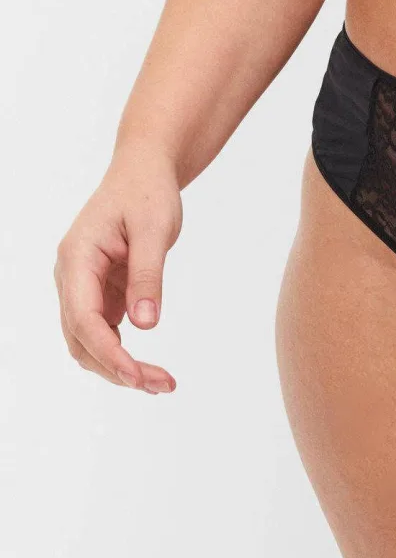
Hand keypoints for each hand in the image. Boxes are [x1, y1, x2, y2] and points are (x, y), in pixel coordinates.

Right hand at [54, 150, 182, 392]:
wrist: (143, 172)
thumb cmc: (147, 192)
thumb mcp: (154, 228)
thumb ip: (148, 276)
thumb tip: (146, 325)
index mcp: (76, 258)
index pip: (84, 319)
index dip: (109, 353)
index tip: (139, 376)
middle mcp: (71, 276)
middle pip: (81, 339)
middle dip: (116, 368)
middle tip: (161, 385)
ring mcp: (81, 286)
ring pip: (89, 341)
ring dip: (118, 366)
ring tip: (160, 381)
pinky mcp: (97, 291)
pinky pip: (102, 331)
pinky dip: (121, 352)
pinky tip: (148, 366)